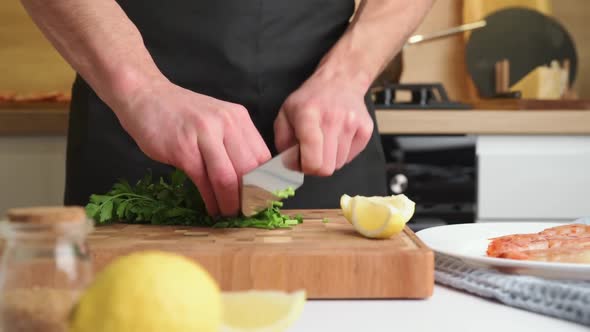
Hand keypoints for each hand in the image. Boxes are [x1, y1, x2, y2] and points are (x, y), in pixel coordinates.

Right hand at [114, 77, 270, 216]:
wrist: (145, 96)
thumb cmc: (182, 114)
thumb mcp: (216, 121)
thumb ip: (234, 144)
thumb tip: (251, 179)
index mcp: (239, 118)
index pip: (263, 157)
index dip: (266, 184)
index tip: (262, 200)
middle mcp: (226, 124)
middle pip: (250, 170)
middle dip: (251, 197)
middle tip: (247, 212)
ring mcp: (204, 135)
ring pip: (228, 178)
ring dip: (231, 203)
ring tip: (230, 214)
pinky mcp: (183, 149)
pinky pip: (204, 182)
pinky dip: (211, 200)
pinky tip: (212, 208)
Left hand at [274, 70, 373, 175]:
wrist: (340, 80)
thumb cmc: (310, 99)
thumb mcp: (285, 114)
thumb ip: (282, 142)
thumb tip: (290, 164)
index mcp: (308, 116)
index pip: (312, 159)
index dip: (305, 168)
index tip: (301, 162)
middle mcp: (333, 119)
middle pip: (327, 168)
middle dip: (317, 167)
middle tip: (312, 154)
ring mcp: (352, 124)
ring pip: (339, 164)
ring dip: (329, 159)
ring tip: (324, 141)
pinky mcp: (366, 130)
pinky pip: (351, 157)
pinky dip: (342, 153)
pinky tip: (336, 138)